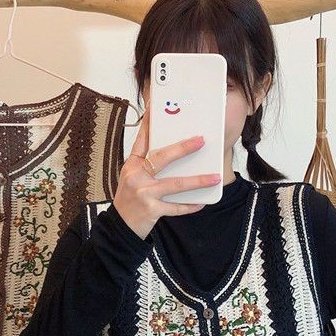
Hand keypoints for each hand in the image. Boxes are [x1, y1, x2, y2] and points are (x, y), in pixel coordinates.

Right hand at [114, 105, 220, 239]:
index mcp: (132, 165)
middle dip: (183, 148)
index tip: (158, 108)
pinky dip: (190, 205)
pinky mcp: (151, 210)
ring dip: (198, 180)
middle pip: (162, 158)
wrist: (120, 227)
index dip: (150, 124)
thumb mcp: (133, 178)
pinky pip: (176, 207)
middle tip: (201, 141)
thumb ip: (147, 164)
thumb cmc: (130, 199)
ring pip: (175, 184)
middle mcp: (135, 176)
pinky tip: (202, 202)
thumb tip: (173, 151)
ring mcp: (143, 193)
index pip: (142, 140)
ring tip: (215, 177)